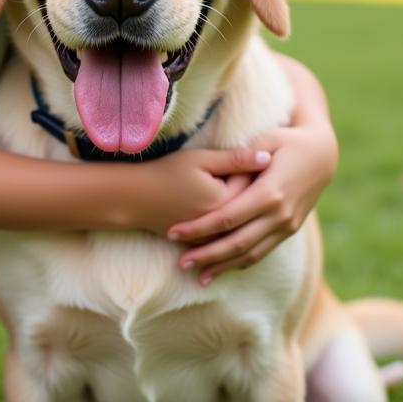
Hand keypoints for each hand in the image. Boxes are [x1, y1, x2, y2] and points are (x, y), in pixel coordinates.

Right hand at [133, 146, 270, 235]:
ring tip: (254, 197)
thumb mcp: (200, 159)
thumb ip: (235, 159)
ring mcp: (211, 238)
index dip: (257, 171)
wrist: (135, 198)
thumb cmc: (166, 173)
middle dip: (257, 191)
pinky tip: (243, 219)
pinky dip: (235, 229)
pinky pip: (226, 238)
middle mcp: (222, 224)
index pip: (254, 185)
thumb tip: (267, 157)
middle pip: (250, 207)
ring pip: (240, 226)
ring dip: (250, 214)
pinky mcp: (201, 244)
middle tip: (262, 174)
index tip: (262, 157)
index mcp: (224, 201)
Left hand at [166, 117, 337, 283]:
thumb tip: (224, 166)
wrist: (323, 155)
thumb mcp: (267, 138)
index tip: (174, 232)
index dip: (199, 227)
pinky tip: (223, 268)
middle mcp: (279, 215)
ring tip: (198, 277)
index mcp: (270, 193)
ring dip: (223, 266)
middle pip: (237, 243)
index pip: (227, 218)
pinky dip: (242, 262)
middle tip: (180, 264)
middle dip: (207, 255)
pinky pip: (263, 251)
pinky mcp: (289, 230)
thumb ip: (244, 155)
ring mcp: (286, 226)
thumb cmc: (288, 140)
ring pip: (251, 255)